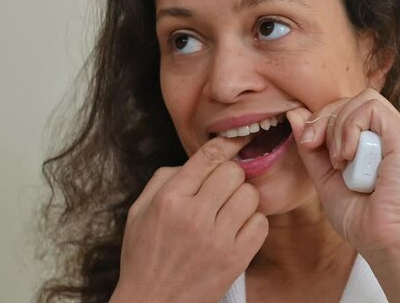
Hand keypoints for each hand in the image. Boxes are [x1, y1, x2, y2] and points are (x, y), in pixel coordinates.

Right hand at [111, 137, 268, 302]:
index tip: (239, 140)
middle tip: (222, 190)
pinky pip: (261, 224)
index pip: (208, 157)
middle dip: (231, 176)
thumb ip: (164, 179)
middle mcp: (194, 215)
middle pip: (234, 172)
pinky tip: (237, 230)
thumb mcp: (139, 212)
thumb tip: (196, 161)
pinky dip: (252, 223)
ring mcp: (217, 239)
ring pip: (250, 195)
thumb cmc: (144, 256)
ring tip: (228, 211)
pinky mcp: (235, 259)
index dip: (228, 143)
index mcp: (170, 199)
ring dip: (243, 199)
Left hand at [286, 88, 399, 254]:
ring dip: (339, 127)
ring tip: (339, 161)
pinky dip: (350, 128)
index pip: (345, 108)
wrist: (383, 242)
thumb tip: (295, 114)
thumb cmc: (361, 218)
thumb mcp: (325, 177)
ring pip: (362, 100)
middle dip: (324, 120)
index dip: (321, 119)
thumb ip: (311, 147)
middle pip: (351, 99)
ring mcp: (399, 134)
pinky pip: (371, 108)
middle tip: (314, 147)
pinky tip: (347, 157)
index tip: (308, 144)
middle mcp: (389, 134)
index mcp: (374, 141)